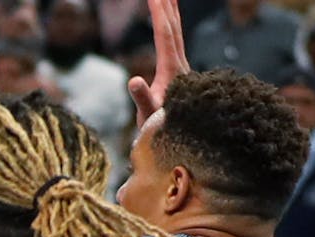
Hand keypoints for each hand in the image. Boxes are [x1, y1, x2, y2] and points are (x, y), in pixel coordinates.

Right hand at [127, 0, 189, 126]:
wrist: (180, 144)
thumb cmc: (159, 130)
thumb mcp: (148, 114)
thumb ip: (142, 98)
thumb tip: (134, 80)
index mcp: (171, 70)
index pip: (164, 34)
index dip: (159, 12)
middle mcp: (179, 65)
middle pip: (173, 28)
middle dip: (167, 5)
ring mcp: (181, 69)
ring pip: (176, 34)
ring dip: (171, 14)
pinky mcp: (179, 75)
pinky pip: (174, 44)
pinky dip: (171, 30)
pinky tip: (169, 28)